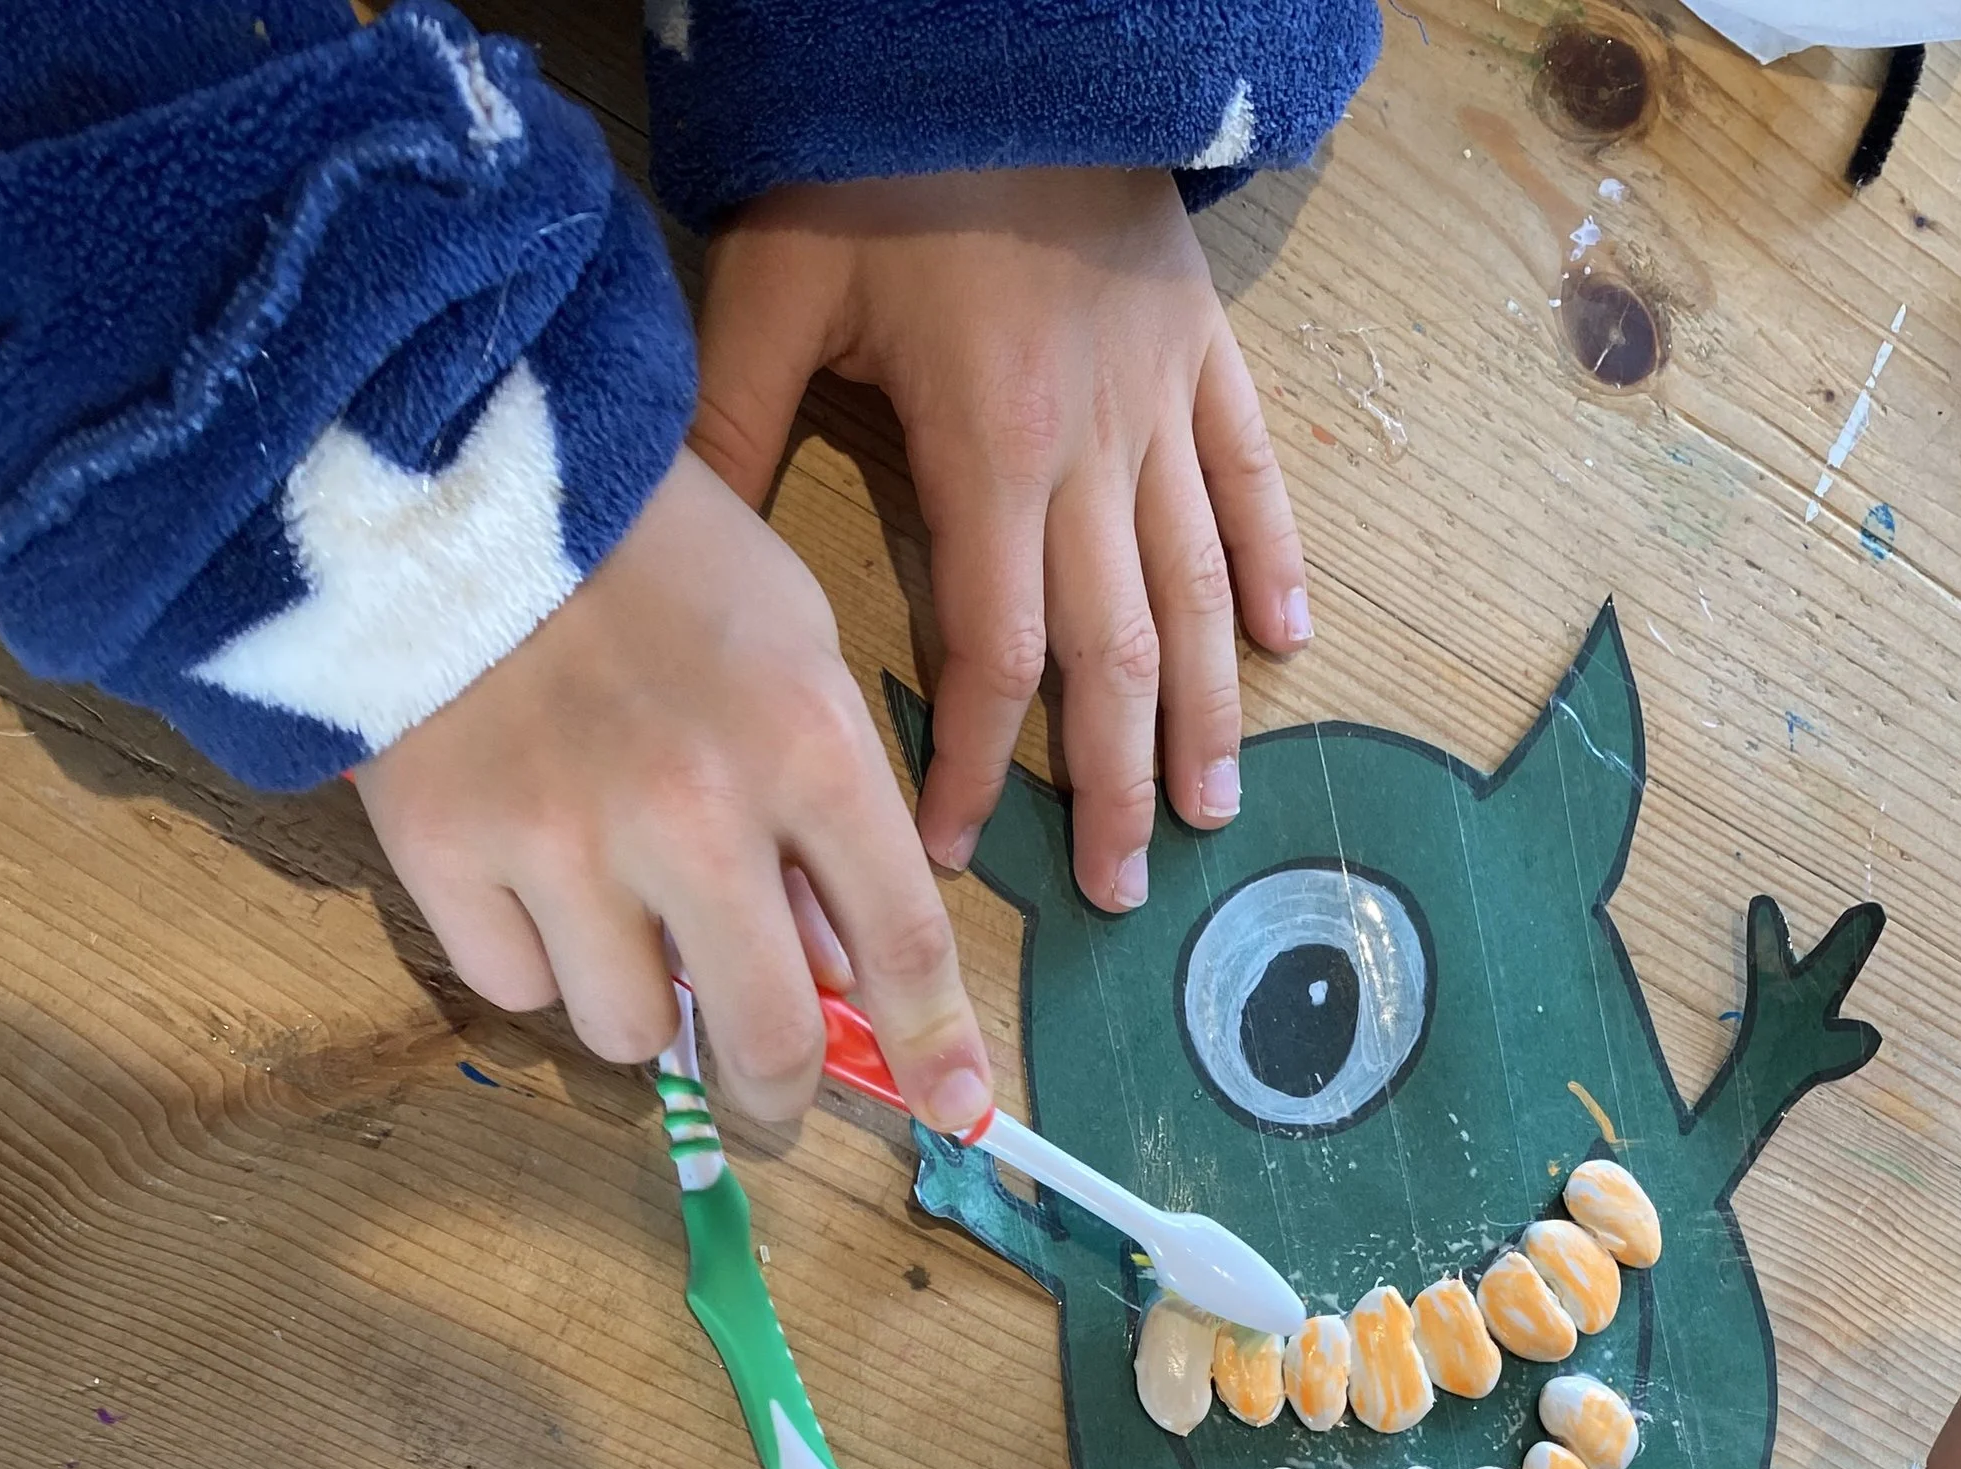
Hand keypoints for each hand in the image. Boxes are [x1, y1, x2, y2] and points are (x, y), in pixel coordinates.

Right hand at [357, 449, 993, 1133]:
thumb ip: (829, 808)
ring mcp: (561, 842)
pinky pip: (516, 988)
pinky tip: (526, 871)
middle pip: (768, 1039)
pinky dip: (531, 954)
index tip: (956, 1108)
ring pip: (630, 1033)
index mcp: (803, 746)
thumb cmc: (647, 552)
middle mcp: (692, 814)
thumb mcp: (788, 641)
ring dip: (638, 1001)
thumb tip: (844, 969)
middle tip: (767, 1072)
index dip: (933, 1045)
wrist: (442, 468)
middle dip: (780, 1082)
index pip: (901, 941)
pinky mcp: (446, 854)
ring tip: (618, 914)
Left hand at [688, 167, 1308, 914]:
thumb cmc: (877, 159)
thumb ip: (735, 432)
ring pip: (1198, 593)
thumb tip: (671, 575)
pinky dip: (1273, 564)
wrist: (1002, 31)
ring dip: (1208, 716)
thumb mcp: (776, 288)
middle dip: (1107, 789)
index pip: (993, 653)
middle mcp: (1093, 454)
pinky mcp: (1205, 356)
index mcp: (991, 452)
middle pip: (1115, 660)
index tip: (940, 850)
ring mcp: (1162, 408)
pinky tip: (1289, 646)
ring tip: (1207, 813)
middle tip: (1109, 891)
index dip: (968, 764)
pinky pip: (1252, 479)